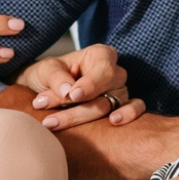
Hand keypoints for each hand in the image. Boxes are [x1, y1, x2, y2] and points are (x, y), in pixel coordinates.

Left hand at [16, 44, 145, 129]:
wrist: (43, 92)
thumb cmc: (48, 76)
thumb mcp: (46, 70)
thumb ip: (56, 78)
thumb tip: (68, 92)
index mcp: (100, 56)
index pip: (103, 70)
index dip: (90, 84)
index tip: (73, 95)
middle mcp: (114, 73)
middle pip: (107, 91)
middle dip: (77, 108)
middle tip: (50, 119)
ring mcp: (120, 92)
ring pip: (110, 107)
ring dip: (80, 117)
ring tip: (52, 123)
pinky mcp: (122, 108)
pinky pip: (136, 109)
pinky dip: (128, 115)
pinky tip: (114, 122)